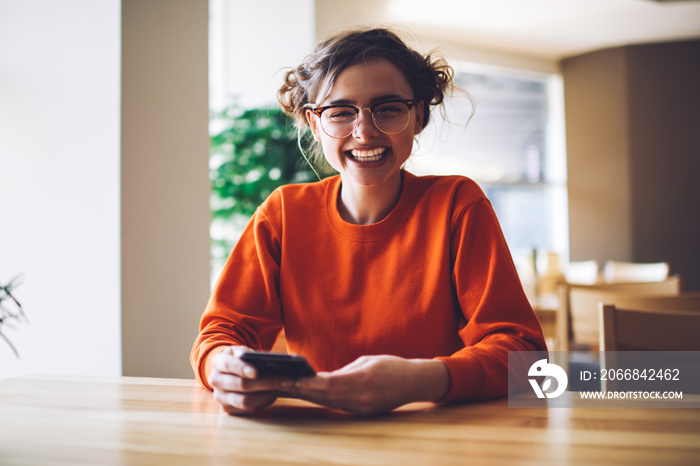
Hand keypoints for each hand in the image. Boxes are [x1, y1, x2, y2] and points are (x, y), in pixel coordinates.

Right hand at [208, 346, 289, 414]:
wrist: (227, 371)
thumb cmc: (239, 359)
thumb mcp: (242, 351)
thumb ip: (250, 354)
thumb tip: (270, 361)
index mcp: (218, 362)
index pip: (228, 365)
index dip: (242, 369)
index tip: (256, 372)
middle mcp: (215, 380)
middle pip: (241, 385)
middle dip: (265, 382)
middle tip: (285, 379)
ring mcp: (220, 397)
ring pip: (245, 400)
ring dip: (267, 394)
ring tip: (283, 387)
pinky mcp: (227, 409)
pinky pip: (248, 409)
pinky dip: (264, 401)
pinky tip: (274, 394)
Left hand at [283, 355, 449, 415]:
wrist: (416, 382)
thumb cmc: (392, 366)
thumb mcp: (367, 361)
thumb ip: (344, 371)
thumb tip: (320, 377)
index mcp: (362, 381)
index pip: (327, 384)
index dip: (306, 382)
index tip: (288, 378)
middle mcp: (360, 398)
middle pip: (323, 396)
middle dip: (300, 390)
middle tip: (279, 384)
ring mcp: (361, 407)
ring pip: (328, 402)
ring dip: (307, 396)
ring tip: (287, 389)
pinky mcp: (363, 412)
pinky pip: (338, 405)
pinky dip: (321, 400)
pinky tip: (308, 395)